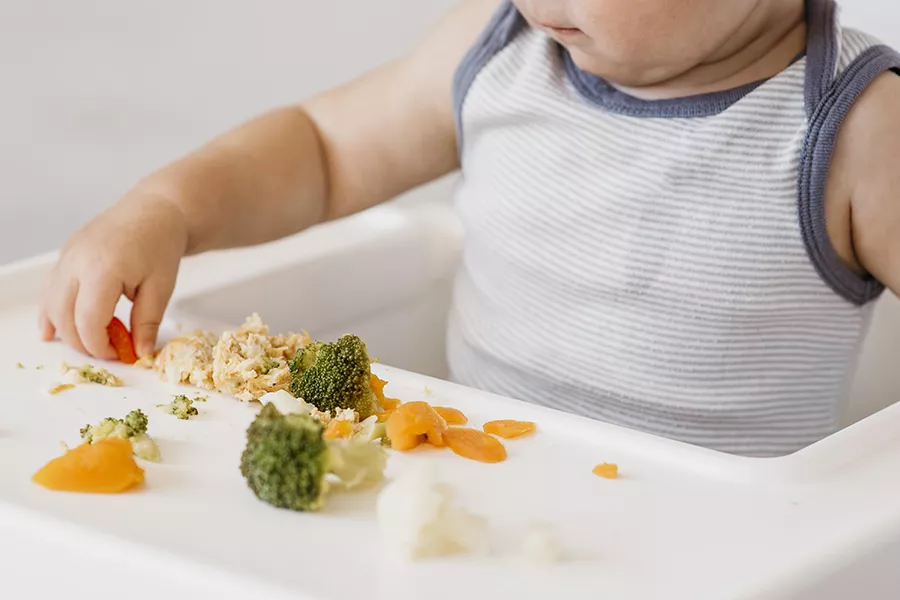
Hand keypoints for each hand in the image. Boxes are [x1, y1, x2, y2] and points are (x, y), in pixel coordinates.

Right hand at [39, 193, 188, 358]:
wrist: (154, 211)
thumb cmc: (160, 245)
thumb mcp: (162, 287)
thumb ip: (148, 322)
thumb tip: (140, 353)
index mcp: (103, 269)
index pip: (87, 322)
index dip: (100, 346)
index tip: (119, 354)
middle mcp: (76, 262)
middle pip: (64, 316)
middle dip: (83, 342)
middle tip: (109, 351)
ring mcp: (67, 257)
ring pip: (50, 304)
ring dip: (66, 330)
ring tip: (91, 341)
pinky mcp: (65, 255)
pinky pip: (49, 290)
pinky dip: (50, 313)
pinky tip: (52, 332)